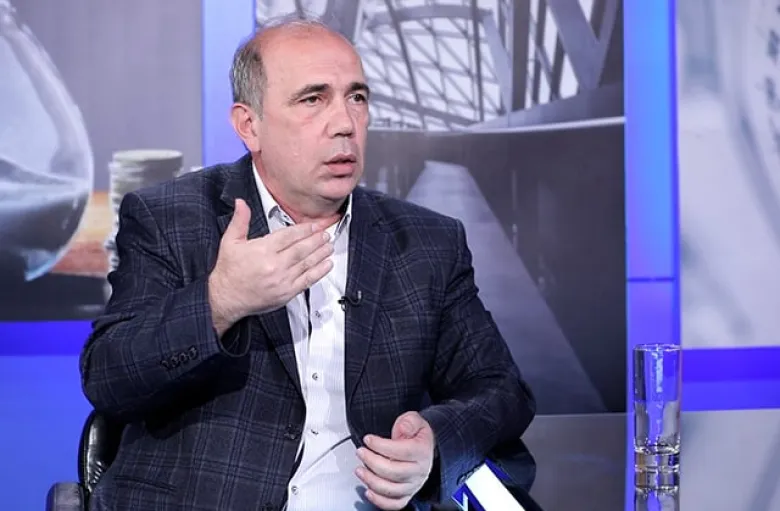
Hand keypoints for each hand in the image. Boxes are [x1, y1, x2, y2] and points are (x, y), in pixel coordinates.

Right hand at [208, 198, 333, 331]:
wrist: (225, 298)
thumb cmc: (229, 271)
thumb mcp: (230, 242)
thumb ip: (239, 221)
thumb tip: (241, 202)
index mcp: (262, 250)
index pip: (289, 235)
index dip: (305, 229)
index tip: (315, 225)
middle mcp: (274, 265)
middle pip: (302, 249)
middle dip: (316, 240)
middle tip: (326, 233)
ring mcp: (282, 280)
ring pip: (307, 263)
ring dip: (321, 253)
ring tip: (329, 245)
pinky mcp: (286, 293)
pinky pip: (307, 281)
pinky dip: (319, 272)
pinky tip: (327, 264)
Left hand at [356, 411, 435, 509]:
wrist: (424, 448)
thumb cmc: (416, 435)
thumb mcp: (414, 420)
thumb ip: (408, 422)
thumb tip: (402, 429)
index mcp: (422, 452)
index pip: (401, 451)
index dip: (381, 445)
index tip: (368, 440)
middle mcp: (419, 471)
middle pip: (394, 472)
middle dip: (372, 461)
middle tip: (361, 452)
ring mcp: (413, 485)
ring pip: (391, 489)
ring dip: (371, 480)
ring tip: (359, 469)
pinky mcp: (407, 495)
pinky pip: (394, 504)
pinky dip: (380, 501)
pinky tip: (368, 491)